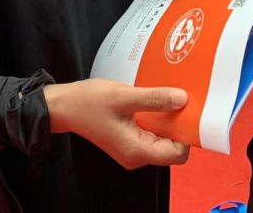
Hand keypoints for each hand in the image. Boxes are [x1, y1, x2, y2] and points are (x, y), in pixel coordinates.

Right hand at [45, 79, 189, 168]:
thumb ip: (154, 99)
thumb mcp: (123, 96)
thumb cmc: (88, 102)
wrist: (64, 107)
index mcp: (137, 150)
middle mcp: (137, 156)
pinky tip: (154, 101)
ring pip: (163, 139)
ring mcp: (133, 149)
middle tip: (178, 99)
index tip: (188, 109)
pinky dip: (157, 118)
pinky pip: (152, 133)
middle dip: (178, 124)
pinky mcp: (129, 140)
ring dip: (167, 119)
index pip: (178, 153)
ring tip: (165, 97)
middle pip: (172, 147)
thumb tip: (183, 100)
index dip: (186, 132)